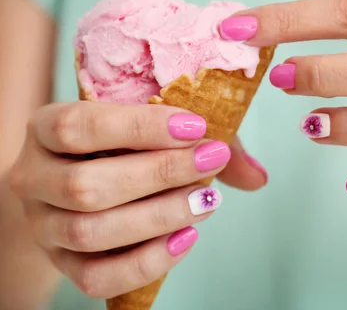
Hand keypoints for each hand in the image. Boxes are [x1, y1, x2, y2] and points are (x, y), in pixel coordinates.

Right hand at [7, 101, 266, 297]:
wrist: (74, 181)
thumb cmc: (117, 147)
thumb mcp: (148, 127)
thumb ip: (198, 143)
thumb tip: (256, 177)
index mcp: (46, 127)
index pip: (81, 127)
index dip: (142, 128)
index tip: (197, 127)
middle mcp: (32, 177)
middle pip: (86, 186)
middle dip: (160, 174)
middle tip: (211, 162)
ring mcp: (43, 225)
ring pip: (91, 232)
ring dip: (159, 217)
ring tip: (206, 202)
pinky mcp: (60, 263)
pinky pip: (96, 277)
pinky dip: (147, 261)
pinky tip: (186, 239)